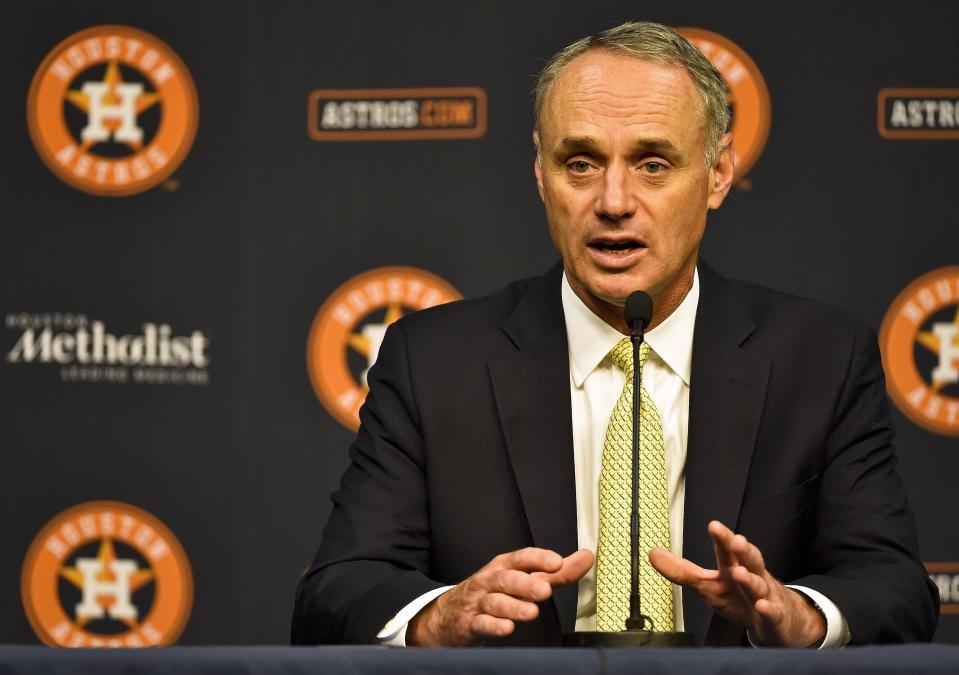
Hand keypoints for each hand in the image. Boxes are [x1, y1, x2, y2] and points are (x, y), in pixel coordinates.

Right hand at [407, 547, 593, 645]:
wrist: (448, 614)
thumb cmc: (492, 592)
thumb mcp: (522, 578)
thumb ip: (556, 573)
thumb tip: (586, 558)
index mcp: (505, 566)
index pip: (522, 558)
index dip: (539, 558)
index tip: (558, 561)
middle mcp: (491, 580)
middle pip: (507, 578)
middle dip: (526, 583)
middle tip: (545, 589)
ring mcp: (479, 602)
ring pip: (495, 602)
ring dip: (513, 606)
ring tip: (532, 612)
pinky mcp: (470, 623)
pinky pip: (481, 624)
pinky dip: (493, 626)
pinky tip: (506, 628)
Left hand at [649, 520, 824, 646]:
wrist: (778, 621)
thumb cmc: (739, 597)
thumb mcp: (708, 585)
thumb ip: (682, 571)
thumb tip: (653, 554)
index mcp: (735, 567)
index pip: (728, 550)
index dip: (722, 538)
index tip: (713, 525)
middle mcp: (752, 577)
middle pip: (749, 560)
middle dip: (742, 550)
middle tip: (734, 540)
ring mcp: (765, 597)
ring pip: (759, 586)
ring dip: (751, 579)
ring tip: (740, 573)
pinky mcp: (774, 619)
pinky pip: (773, 615)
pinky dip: (769, 610)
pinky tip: (763, 606)